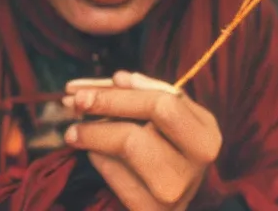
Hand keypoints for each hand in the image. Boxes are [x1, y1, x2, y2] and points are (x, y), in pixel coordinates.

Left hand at [61, 71, 221, 210]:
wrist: (167, 205)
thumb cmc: (164, 149)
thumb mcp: (164, 120)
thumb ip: (144, 93)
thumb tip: (120, 79)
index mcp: (205, 133)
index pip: (162, 104)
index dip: (118, 96)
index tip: (84, 91)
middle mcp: (198, 163)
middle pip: (141, 126)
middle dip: (102, 111)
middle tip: (73, 103)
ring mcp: (177, 190)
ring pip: (127, 147)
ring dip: (93, 135)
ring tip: (74, 131)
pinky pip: (116, 176)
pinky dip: (99, 160)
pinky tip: (93, 153)